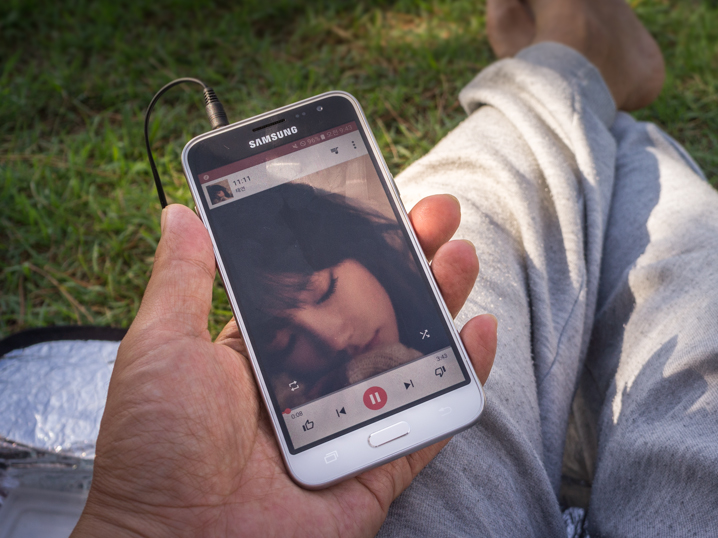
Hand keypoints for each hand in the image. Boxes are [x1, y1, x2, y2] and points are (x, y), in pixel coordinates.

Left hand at [71, 196, 496, 537]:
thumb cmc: (157, 450)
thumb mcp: (162, 347)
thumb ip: (184, 279)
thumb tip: (180, 213)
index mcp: (263, 352)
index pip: (325, 287)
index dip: (359, 245)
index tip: (383, 203)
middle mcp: (312, 383)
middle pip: (380, 312)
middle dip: (413, 260)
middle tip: (439, 215)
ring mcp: (348, 422)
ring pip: (412, 355)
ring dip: (443, 303)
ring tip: (460, 255)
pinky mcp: (376, 464)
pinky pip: (430, 419)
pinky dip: (464, 378)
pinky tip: (480, 333)